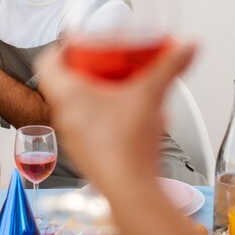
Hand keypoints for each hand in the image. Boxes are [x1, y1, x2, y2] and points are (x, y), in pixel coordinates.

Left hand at [37, 43, 195, 184]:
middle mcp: (63, 115)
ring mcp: (71, 136)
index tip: (78, 44)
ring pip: (72, 106)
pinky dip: (99, 117)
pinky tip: (124, 117)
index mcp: (68, 95)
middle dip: (83, 70)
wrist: (130, 189)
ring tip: (116, 89)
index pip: (45, 62)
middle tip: (102, 63)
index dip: (60, 49)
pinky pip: (84, 126)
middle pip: (61, 83)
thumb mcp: (151, 94)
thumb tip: (188, 46)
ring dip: (91, 94)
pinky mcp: (83, 153)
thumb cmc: (129, 145)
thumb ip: (171, 67)